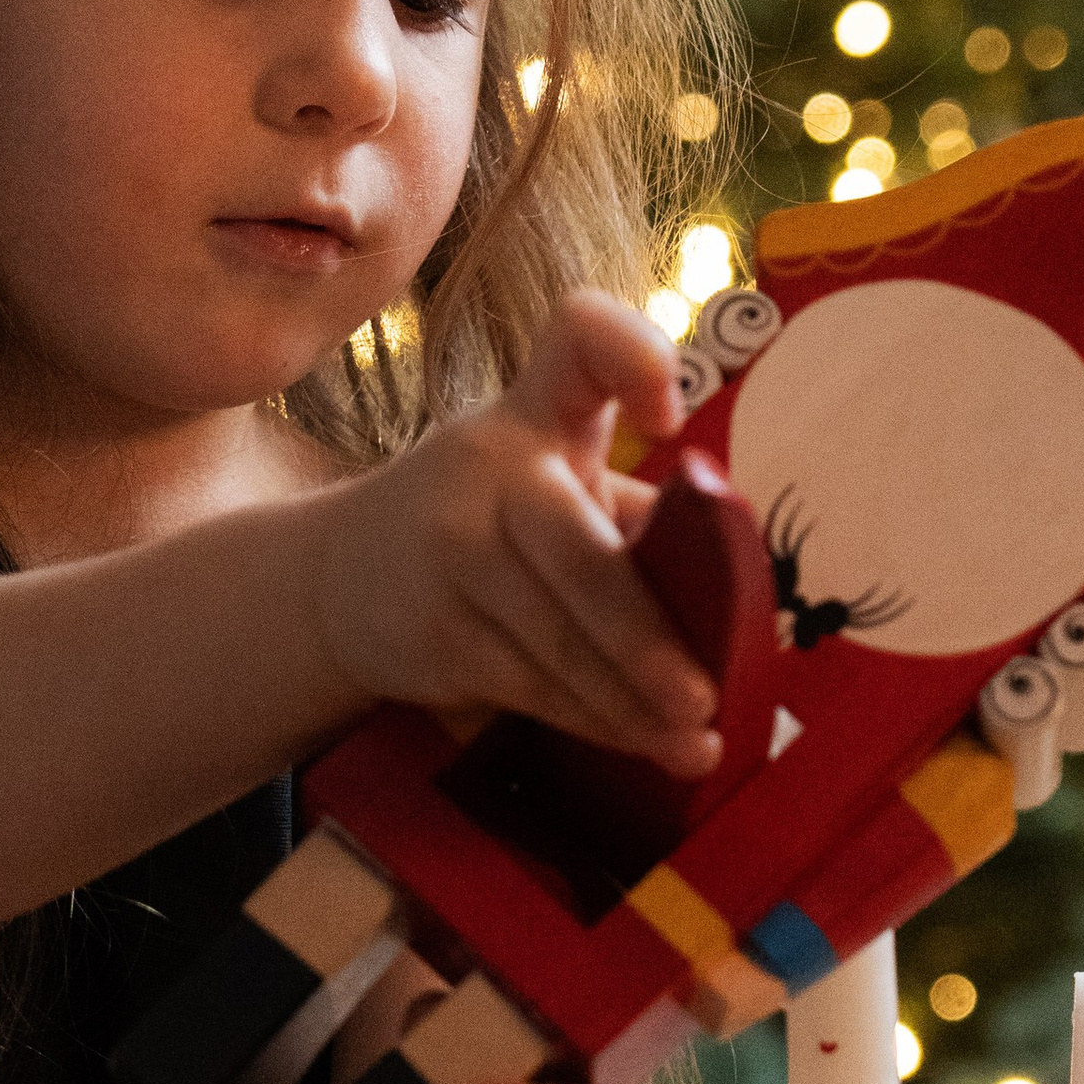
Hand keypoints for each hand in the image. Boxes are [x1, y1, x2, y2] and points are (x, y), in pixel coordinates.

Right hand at [307, 292, 719, 776]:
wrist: (342, 576)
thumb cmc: (493, 521)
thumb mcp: (551, 481)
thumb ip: (636, 515)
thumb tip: (740, 599)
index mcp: (536, 411)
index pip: (578, 338)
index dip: (634, 357)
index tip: (670, 422)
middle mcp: (489, 466)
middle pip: (575, 550)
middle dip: (642, 633)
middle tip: (703, 696)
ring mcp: (450, 552)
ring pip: (558, 641)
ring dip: (633, 702)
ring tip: (695, 745)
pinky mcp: (432, 633)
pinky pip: (532, 687)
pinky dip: (595, 721)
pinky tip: (643, 743)